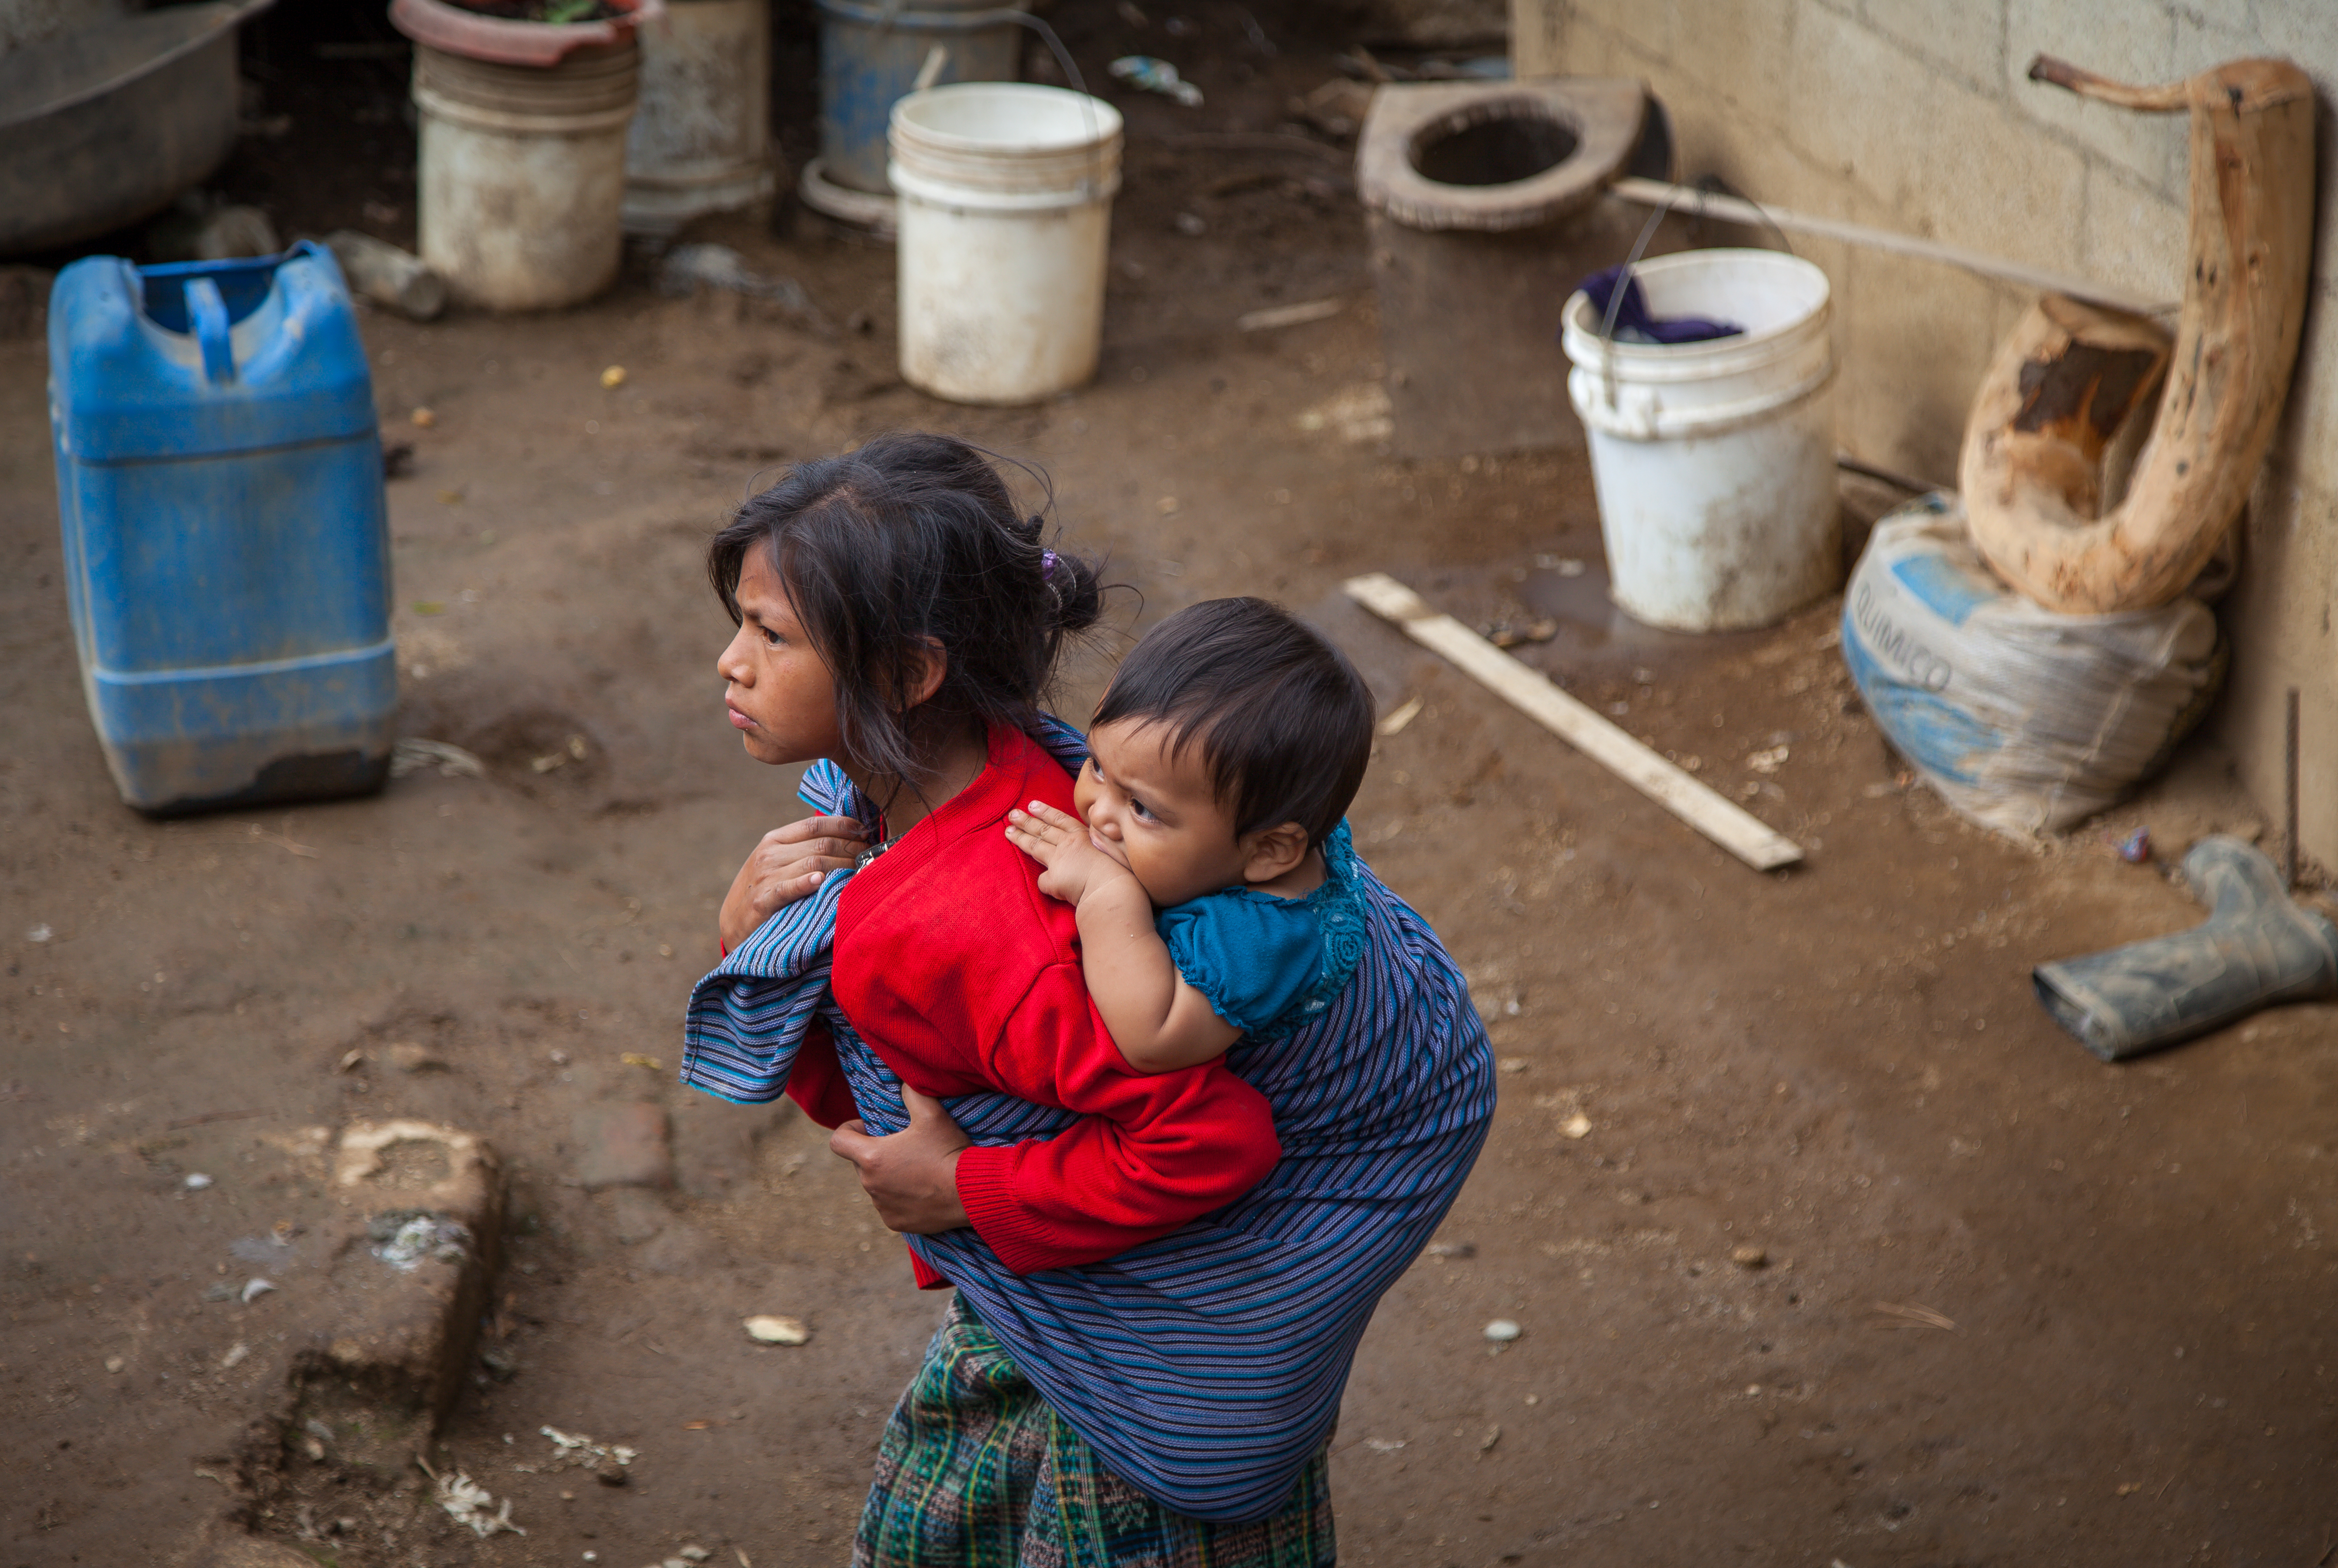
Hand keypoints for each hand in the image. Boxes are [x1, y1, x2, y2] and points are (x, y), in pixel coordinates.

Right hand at [718, 815, 867, 949]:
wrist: (733, 924)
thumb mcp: (777, 862)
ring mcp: (765, 876)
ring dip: (843, 866)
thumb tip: (845, 837)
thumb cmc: (764, 891)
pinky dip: (806, 883)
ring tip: (862, 871)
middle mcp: (770, 854)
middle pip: (821, 844)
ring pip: (814, 863)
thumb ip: (803, 849)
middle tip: (871, 855)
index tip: (866, 831)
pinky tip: (822, 882)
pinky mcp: (763, 900)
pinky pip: (789, 888)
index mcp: (774, 840)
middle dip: (851, 848)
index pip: (814, 825)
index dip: (844, 825)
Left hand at [829, 1086, 971, 1233]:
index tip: (868, 1128)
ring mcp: (882, 1207)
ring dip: (887, 1176)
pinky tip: (922, 1190)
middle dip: (874, 1153)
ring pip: (875, 1186)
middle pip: (859, 1163)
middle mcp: (871, 1185)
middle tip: (903, 1147)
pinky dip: (899, 1198)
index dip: (849, 1130)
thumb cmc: (949, 1151)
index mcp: (872, 1158)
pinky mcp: (895, 1223)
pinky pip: (889, 1206)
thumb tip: (903, 1081)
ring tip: (917, 1169)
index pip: (838, 1141)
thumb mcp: (932, 1114)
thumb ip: (912, 1092)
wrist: (972, 1192)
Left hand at [1005, 800, 1135, 906]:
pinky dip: (1047, 883)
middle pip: (1042, 830)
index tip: (1032, 805)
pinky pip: (1044, 882)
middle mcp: (1068, 844)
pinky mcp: (1053, 879)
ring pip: (1035, 846)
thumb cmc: (1119, 872)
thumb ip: (1098, 844)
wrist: (1113, 889)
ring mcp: (1058, 860)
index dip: (1045, 812)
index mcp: (1083, 836)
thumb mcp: (1110, 849)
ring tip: (1008, 831)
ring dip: (1020, 837)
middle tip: (1012, 815)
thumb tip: (1092, 844)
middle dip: (1026, 821)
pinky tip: (1050, 886)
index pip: (1060, 820)